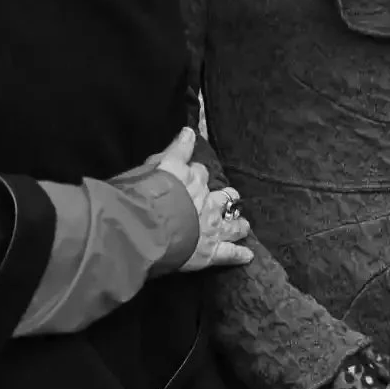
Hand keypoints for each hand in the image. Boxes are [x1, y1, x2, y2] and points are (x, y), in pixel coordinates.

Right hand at [153, 127, 252, 271]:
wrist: (146, 225)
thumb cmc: (142, 195)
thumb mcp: (153, 165)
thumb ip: (174, 151)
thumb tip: (189, 132)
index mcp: (190, 180)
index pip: (199, 172)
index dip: (198, 174)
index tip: (197, 174)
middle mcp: (206, 202)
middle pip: (223, 197)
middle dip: (226, 198)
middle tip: (230, 199)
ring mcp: (212, 227)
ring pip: (232, 224)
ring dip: (238, 224)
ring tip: (243, 225)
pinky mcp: (211, 251)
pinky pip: (229, 254)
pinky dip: (239, 255)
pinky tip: (247, 256)